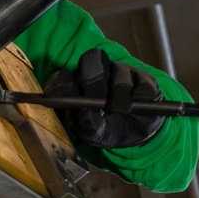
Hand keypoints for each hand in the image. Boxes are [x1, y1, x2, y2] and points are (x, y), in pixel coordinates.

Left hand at [47, 49, 165, 149]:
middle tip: (99, 102)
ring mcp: (121, 73)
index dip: (59, 83)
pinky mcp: (143, 78)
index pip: (63, 77)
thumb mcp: (96, 135)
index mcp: (78, 87)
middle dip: (94, 82)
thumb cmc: (111, 129)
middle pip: (91, 62)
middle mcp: (97, 74)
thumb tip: (85, 114)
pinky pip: (142, 81)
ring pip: (119, 72)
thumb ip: (88, 126)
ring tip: (123, 109)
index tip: (55, 94)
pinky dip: (141, 93)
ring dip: (120, 94)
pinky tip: (139, 101)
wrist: (140, 135)